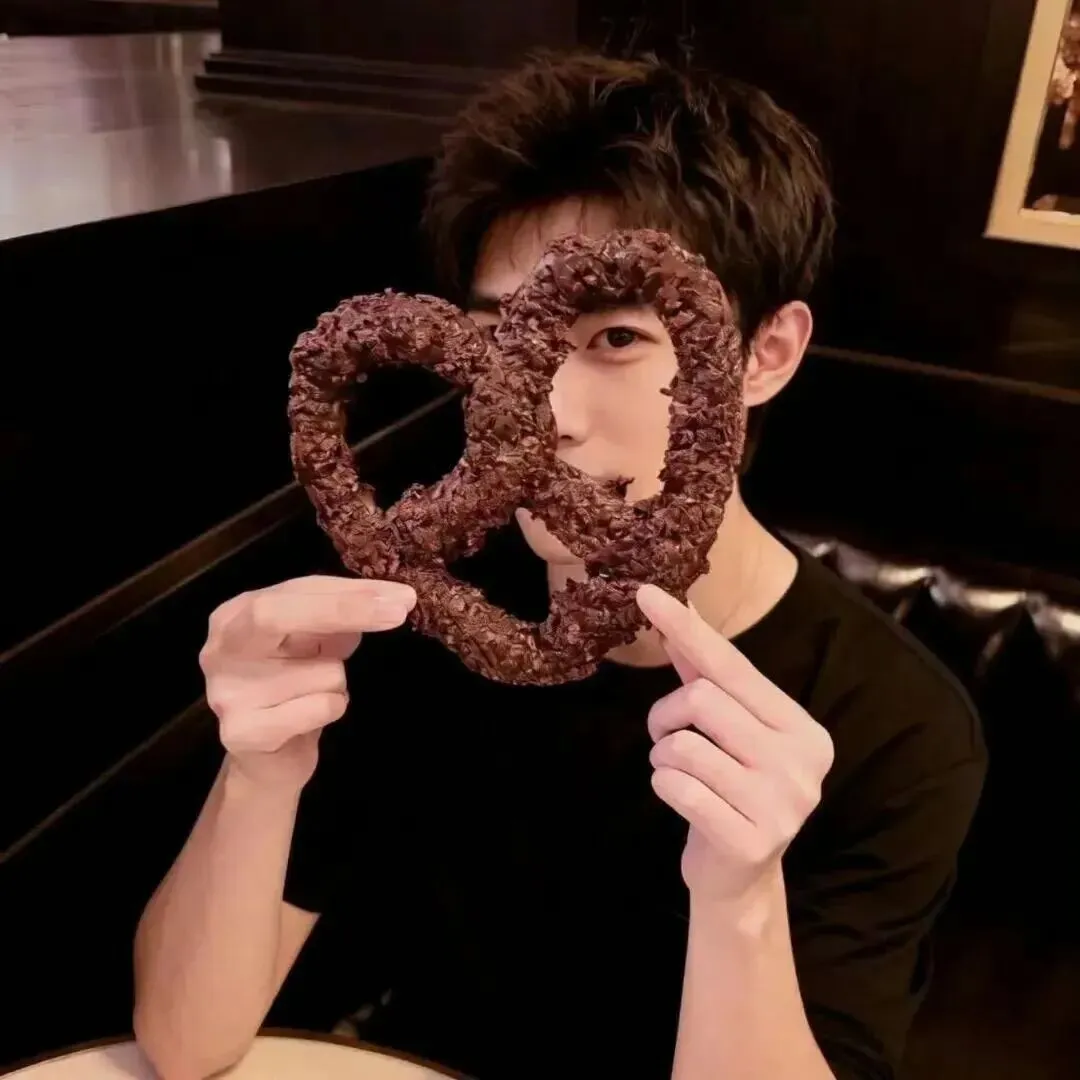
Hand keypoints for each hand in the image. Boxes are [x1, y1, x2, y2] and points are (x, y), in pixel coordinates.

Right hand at [199, 575, 415, 788]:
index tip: (399, 596)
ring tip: (312, 695)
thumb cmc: (294, 686)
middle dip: (344, 609)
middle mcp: (221, 648)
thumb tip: (395, 599)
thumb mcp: (317, 640)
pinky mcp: (242, 732)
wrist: (269, 758)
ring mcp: (226, 691)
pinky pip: (320, 707)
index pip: (297, 589)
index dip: (349, 591)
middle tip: (398, 610)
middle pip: (279, 613)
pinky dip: (333, 707)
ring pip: (321, 671)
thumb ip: (343, 614)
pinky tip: (309, 718)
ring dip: (338, 681)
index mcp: (237, 614)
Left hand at [637, 585, 833, 905]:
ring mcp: (782, 804)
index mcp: (800, 727)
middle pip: (702, 699)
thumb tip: (682, 610)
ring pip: (683, 745)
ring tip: (678, 773)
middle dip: (665, 714)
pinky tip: (683, 800)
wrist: (741, 878)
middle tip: (665, 736)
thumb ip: (708, 675)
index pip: (732, 666)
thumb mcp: (728, 732)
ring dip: (663, 757)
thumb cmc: (731, 790)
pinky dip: (664, 786)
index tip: (645, 593)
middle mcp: (802, 761)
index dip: (686, 628)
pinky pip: (677, 788)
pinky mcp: (752, 840)